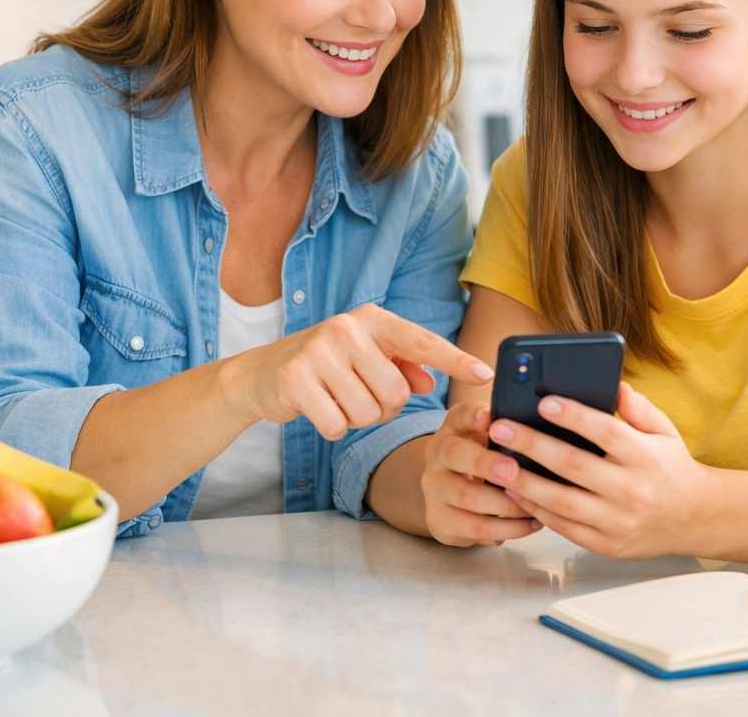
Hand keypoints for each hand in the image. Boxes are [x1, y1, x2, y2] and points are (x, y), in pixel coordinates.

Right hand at [219, 303, 493, 439]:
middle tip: (359, 395)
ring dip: (357, 418)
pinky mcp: (297, 379)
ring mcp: (320, 352)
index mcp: (372, 319)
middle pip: (397, 392)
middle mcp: (347, 329)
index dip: (455, 360)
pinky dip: (332, 427)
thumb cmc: (326, 365)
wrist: (262, 373)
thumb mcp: (365, 356)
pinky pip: (338, 425)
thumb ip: (402, 365)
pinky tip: (318, 409)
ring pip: (368, 412)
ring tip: (336, 398)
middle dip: (384, 407)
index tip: (485, 373)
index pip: (423, 341)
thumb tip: (430, 382)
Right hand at [419, 401, 541, 546]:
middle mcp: (436, 456)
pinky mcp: (439, 522)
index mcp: (452, 429)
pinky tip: (532, 523)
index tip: (489, 418)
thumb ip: (508, 430)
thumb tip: (542, 428)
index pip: (459, 415)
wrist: (448, 493)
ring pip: (468, 498)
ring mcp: (433, 491)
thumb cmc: (481, 461)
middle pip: (455, 455)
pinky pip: (477, 529)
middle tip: (514, 471)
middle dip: (486, 464)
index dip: (473, 416)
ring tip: (537, 504)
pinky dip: (509, 528)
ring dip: (508, 503)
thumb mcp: (487, 439)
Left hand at [487, 383, 713, 558]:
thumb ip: (639, 408)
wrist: (695, 519)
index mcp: (647, 458)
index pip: (606, 433)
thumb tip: (613, 385)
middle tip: (500, 428)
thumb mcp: (665, 431)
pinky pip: (564, 527)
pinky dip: (537, 510)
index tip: (543, 402)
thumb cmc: (671, 468)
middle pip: (574, 466)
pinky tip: (516, 492)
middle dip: (532, 445)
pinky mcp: (607, 545)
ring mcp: (618, 522)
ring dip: (524, 482)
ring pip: (562, 501)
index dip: (573, 416)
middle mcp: (633, 491)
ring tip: (498, 462)